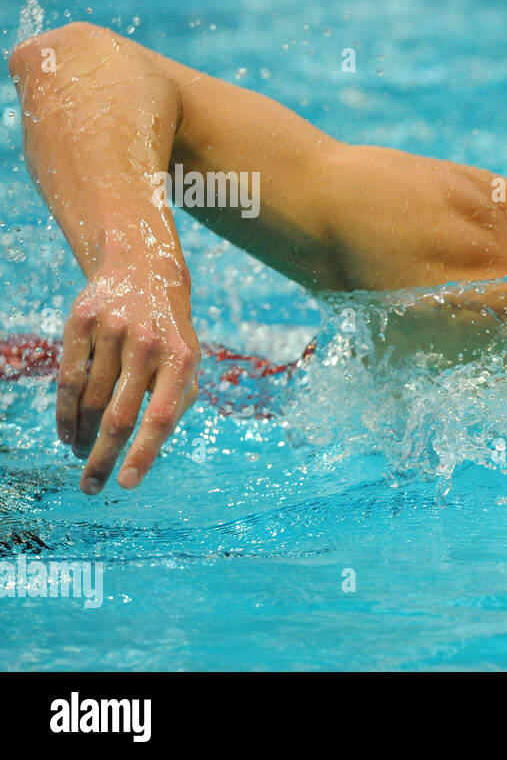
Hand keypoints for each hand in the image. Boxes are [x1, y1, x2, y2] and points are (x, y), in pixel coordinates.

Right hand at [58, 259, 199, 492]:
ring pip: (90, 400)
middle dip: (103, 457)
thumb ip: (176, 403)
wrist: (144, 272)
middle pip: (119, 415)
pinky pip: (69, 378)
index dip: (143, 453)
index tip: (126, 485)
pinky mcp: (82, 322)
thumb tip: (149, 450)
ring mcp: (113, 331)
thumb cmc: (170, 335)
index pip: (161, 416)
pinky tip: (68, 434)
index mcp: (181, 359)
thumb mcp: (187, 363)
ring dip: (84, 437)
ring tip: (83, 455)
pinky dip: (65, 412)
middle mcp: (148, 344)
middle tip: (91, 486)